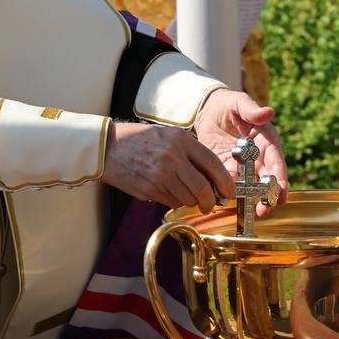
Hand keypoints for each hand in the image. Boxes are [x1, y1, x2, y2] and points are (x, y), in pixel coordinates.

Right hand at [102, 121, 234, 211]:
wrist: (108, 148)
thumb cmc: (140, 140)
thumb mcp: (169, 135)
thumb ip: (190, 152)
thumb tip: (212, 176)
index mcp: (180, 140)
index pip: (212, 164)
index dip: (225, 182)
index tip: (229, 192)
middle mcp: (172, 158)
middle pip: (202, 188)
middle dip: (210, 201)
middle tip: (211, 204)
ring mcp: (160, 176)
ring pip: (187, 199)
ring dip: (191, 201)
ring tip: (186, 194)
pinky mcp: (149, 190)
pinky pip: (171, 202)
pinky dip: (175, 201)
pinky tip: (168, 191)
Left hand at [194, 88, 287, 214]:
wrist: (207, 109)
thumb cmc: (229, 104)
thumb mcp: (239, 103)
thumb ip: (252, 110)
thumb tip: (268, 112)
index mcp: (267, 141)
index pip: (277, 163)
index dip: (280, 181)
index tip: (281, 196)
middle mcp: (258, 157)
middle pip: (267, 181)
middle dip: (267, 197)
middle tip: (264, 211)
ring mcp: (243, 165)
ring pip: (250, 186)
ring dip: (250, 199)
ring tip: (249, 213)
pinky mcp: (227, 168)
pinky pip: (230, 183)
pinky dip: (229, 192)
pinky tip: (225, 201)